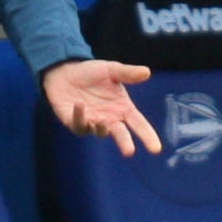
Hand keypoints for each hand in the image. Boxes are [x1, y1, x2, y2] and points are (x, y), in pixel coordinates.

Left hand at [42, 59, 161, 158]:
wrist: (65, 71)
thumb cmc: (91, 73)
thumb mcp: (112, 70)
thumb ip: (128, 73)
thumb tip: (147, 72)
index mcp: (122, 108)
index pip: (138, 124)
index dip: (147, 136)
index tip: (156, 149)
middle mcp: (109, 119)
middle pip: (120, 135)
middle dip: (125, 143)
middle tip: (129, 151)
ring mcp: (92, 123)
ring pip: (99, 132)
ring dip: (101, 128)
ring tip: (101, 121)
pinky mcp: (74, 123)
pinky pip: (79, 125)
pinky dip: (80, 116)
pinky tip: (80, 104)